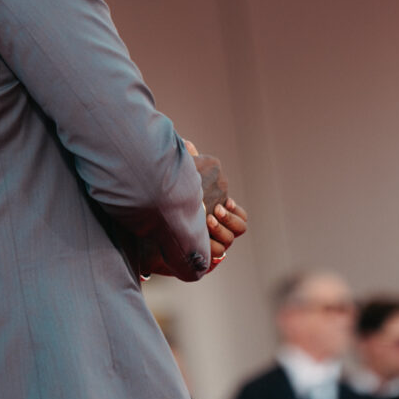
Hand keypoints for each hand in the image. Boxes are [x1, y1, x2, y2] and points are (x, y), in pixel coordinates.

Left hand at [185, 140, 246, 270]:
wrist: (158, 224)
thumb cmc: (173, 199)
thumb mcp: (183, 180)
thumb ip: (189, 163)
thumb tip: (187, 143)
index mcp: (220, 212)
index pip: (241, 215)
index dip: (235, 210)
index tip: (223, 201)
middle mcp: (221, 230)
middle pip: (240, 228)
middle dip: (229, 220)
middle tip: (215, 210)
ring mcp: (214, 243)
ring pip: (229, 242)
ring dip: (220, 231)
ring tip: (206, 221)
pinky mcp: (203, 255)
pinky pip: (215, 255)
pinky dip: (210, 245)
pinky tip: (200, 236)